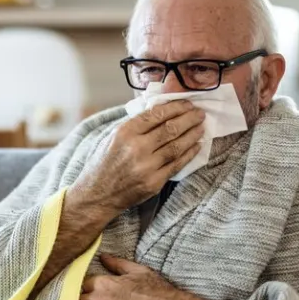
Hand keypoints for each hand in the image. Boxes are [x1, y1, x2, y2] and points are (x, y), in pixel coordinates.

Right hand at [67, 100, 205, 219]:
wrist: (97, 195)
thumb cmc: (104, 164)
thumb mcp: (112, 137)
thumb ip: (134, 125)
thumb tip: (161, 111)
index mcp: (125, 133)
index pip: (156, 115)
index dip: (176, 107)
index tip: (187, 104)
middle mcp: (136, 148)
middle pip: (170, 129)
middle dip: (189, 119)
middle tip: (200, 113)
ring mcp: (146, 167)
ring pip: (177, 146)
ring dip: (192, 134)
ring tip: (201, 127)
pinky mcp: (154, 183)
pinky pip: (177, 164)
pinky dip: (189, 153)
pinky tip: (196, 145)